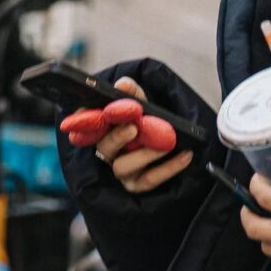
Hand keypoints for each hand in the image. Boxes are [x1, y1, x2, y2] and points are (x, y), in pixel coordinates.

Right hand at [90, 78, 193, 193]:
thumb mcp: (142, 105)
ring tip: (166, 143)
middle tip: (133, 127)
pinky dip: (169, 167)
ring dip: (145, 154)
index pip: (86, 125)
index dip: (85, 120)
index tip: (95, 113)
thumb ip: (133, 94)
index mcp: (102, 129)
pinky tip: (185, 155)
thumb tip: (123, 84)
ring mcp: (120, 171)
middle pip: (104, 146)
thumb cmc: (149, 122)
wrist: (171, 143)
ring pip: (124, 166)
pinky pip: (150, 179)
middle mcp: (106, 151)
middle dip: (118, 136)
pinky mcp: (137, 185)